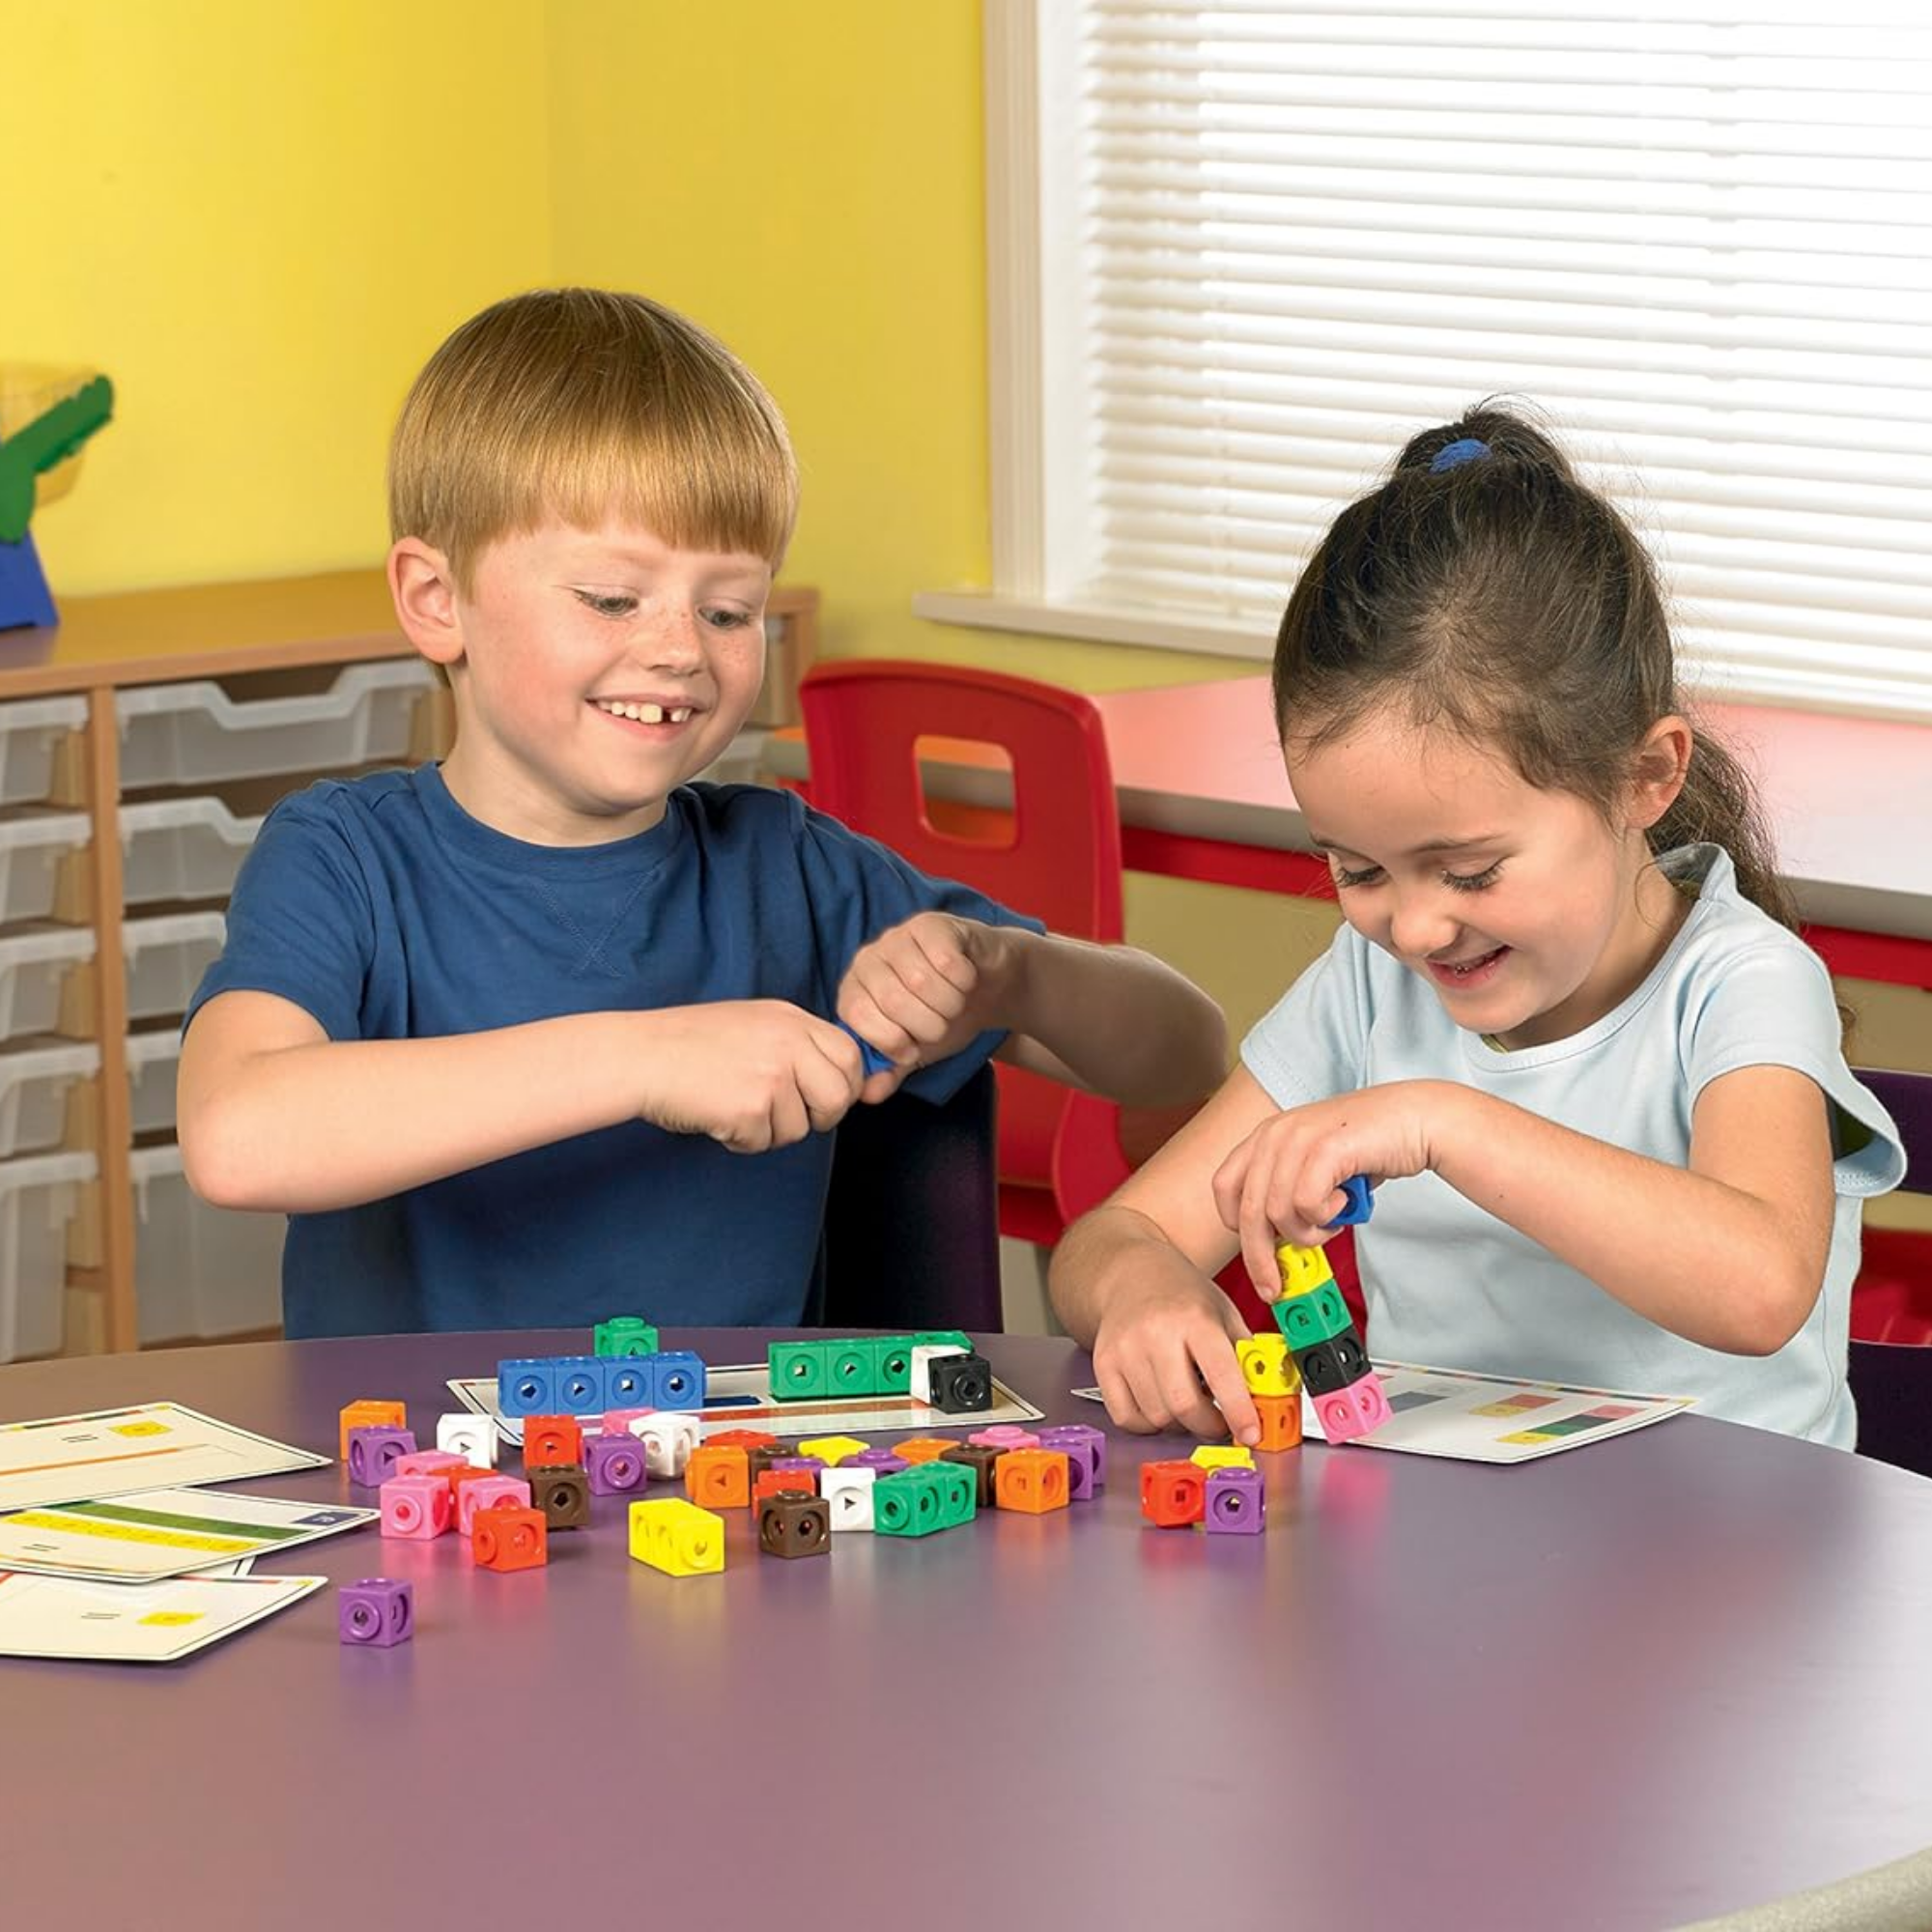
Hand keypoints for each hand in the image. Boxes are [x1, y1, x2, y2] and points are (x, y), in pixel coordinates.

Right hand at [638, 1001, 867, 1151]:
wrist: (641, 1056)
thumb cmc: (689, 1044)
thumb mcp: (754, 1023)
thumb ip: (795, 1043)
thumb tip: (836, 1080)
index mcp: (791, 1019)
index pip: (849, 1055)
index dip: (845, 1085)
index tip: (826, 1099)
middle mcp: (788, 1043)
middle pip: (839, 1096)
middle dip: (821, 1117)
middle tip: (786, 1118)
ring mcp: (772, 1075)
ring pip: (800, 1128)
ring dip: (770, 1131)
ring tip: (734, 1108)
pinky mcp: (751, 1109)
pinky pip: (764, 1143)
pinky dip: (741, 1140)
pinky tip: (716, 1117)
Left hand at [837, 913, 1010, 1095]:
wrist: (989, 987)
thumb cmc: (945, 1018)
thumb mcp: (916, 1052)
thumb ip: (890, 1071)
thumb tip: (867, 1093)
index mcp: (855, 991)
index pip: (858, 1017)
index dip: (891, 1041)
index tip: (912, 1049)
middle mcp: (869, 959)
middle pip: (892, 1001)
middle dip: (927, 1026)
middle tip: (940, 1025)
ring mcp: (899, 937)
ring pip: (922, 982)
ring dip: (949, 1004)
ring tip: (953, 1002)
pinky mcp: (932, 924)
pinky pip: (948, 961)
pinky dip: (964, 980)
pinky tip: (965, 978)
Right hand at [1090, 1250, 1260, 1445]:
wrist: (1132, 1274)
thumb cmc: (1183, 1295)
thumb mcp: (1224, 1312)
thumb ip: (1243, 1354)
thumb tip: (1264, 1398)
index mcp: (1195, 1318)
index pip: (1221, 1375)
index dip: (1239, 1411)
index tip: (1251, 1434)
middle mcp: (1156, 1333)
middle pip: (1184, 1405)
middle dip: (1209, 1426)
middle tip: (1220, 1424)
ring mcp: (1125, 1350)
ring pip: (1157, 1417)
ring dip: (1180, 1424)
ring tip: (1189, 1402)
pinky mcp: (1103, 1364)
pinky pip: (1127, 1418)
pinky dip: (1149, 1424)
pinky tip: (1161, 1406)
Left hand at [1212, 1081, 1451, 1298]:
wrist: (1416, 1120)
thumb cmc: (1369, 1148)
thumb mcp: (1315, 1166)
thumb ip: (1289, 1195)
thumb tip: (1274, 1243)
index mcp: (1266, 1136)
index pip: (1224, 1187)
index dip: (1236, 1227)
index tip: (1255, 1254)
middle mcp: (1275, 1133)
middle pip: (1248, 1210)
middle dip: (1260, 1258)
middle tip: (1274, 1287)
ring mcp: (1298, 1138)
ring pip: (1279, 1214)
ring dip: (1309, 1233)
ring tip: (1334, 1221)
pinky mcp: (1325, 1149)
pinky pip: (1307, 1205)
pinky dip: (1327, 1217)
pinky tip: (1345, 1203)